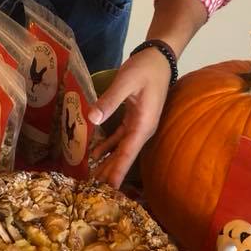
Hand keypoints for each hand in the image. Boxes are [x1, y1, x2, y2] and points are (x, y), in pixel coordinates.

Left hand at [88, 47, 172, 187]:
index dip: (117, 173)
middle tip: (91, 193)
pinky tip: (94, 155)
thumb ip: (110, 100)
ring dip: (107, 164)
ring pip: (120, 150)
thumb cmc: (145, 68)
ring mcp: (138, 125)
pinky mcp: (133, 119)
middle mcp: (142, 130)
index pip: (127, 154)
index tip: (108, 193)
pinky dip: (107, 147)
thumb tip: (92, 119)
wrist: (159, 56)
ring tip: (91, 180)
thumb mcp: (127, 81)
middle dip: (109, 175)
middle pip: (123, 157)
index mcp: (143, 125)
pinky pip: (118, 138)